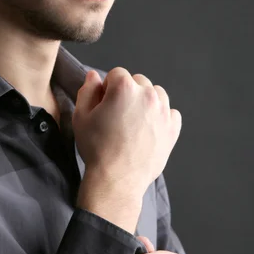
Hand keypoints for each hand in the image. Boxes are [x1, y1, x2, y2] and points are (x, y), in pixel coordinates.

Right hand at [74, 68, 181, 232]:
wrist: (117, 179)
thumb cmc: (96, 147)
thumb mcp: (81, 116)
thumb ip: (88, 91)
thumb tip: (95, 76)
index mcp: (124, 88)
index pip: (116, 73)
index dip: (107, 87)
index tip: (103, 104)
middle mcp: (148, 95)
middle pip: (138, 80)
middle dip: (127, 91)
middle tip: (117, 114)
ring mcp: (163, 111)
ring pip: (156, 93)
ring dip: (146, 100)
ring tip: (134, 120)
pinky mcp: (172, 128)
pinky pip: (171, 112)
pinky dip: (161, 116)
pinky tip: (148, 128)